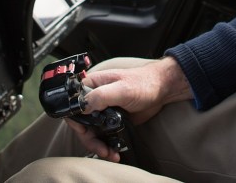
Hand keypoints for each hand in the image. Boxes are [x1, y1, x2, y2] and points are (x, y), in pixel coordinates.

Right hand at [63, 56, 191, 160]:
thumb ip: (101, 96)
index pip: (73, 105)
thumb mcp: (122, 88)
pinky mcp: (113, 119)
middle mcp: (94, 98)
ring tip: (110, 154)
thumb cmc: (143, 82)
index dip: (76, 122)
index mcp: (92, 86)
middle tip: (101, 149)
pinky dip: (107, 145)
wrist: (161, 89)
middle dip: (90, 139)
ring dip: (99, 145)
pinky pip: (104, 135)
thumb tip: (83, 107)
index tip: (85, 133)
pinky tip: (114, 152)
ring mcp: (103, 110)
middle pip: (82, 123)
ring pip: (92, 132)